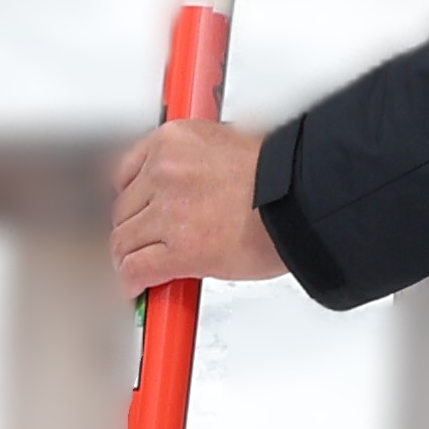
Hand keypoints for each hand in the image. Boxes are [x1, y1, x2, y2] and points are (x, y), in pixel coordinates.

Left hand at [110, 120, 282, 295]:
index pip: (127, 170)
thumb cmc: (283, 174)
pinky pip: (137, 269)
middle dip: (134, 229)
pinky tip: (137, 287)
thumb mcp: (233, 141)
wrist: (304, 199)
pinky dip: (133, 281)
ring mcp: (169, 212)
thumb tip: (203, 173)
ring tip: (138, 268)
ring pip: (124, 241)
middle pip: (124, 209)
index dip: (132, 197)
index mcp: (174, 140)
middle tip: (145, 243)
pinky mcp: (180, 251)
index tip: (137, 209)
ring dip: (129, 257)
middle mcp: (165, 172)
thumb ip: (204, 158)